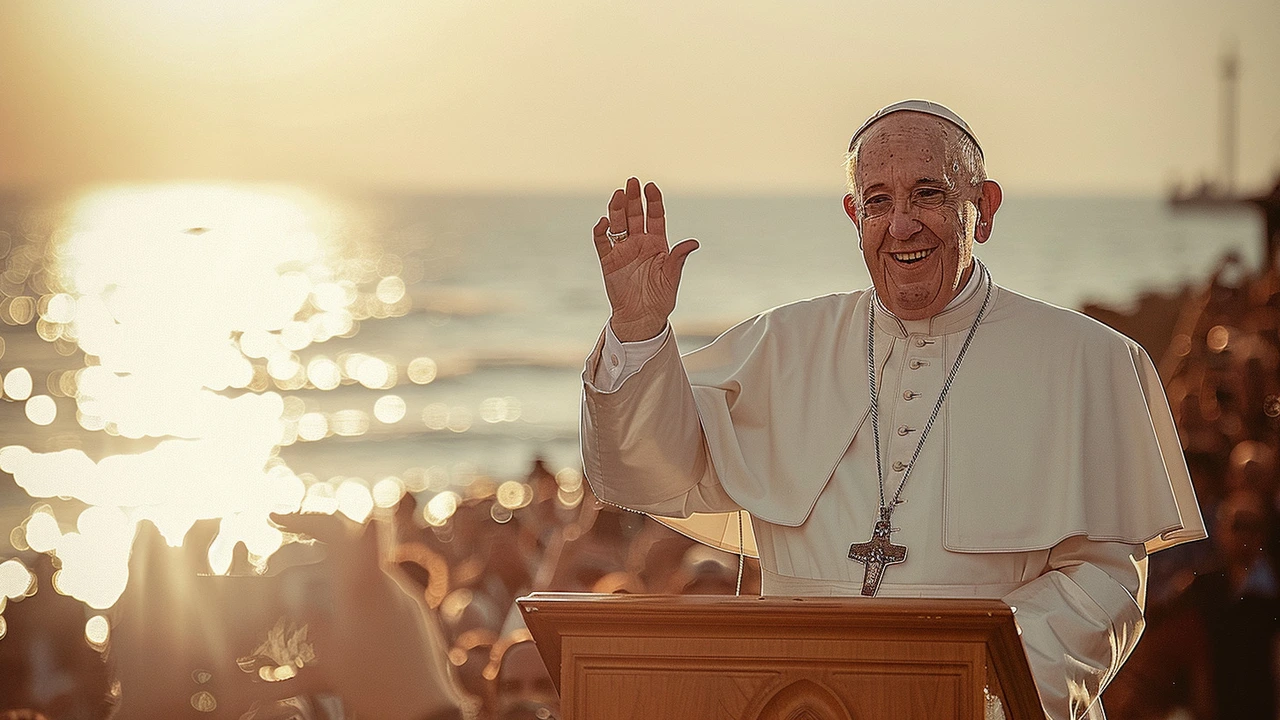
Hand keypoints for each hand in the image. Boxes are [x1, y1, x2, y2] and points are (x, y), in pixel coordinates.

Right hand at [592, 177, 697, 341]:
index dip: (653, 201)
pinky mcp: (608, 261)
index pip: (655, 216)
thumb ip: (678, 258)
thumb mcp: (672, 278)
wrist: (642, 318)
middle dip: (633, 198)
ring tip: (617, 195)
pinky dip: (601, 232)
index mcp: (657, 244)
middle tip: (631, 182)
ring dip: (616, 209)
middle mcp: (639, 243)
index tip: (651, 187)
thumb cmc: (660, 299)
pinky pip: (602, 243)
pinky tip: (603, 222)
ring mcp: (622, 251)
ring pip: (618, 224)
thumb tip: (693, 242)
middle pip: (635, 215)